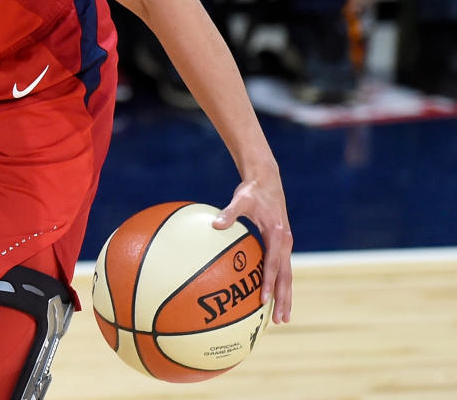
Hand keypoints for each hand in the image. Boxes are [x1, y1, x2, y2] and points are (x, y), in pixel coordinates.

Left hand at [213, 173, 293, 323]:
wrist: (266, 180)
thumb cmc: (251, 191)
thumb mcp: (240, 199)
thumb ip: (229, 213)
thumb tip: (215, 225)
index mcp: (277, 234)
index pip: (273, 264)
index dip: (268, 283)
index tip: (263, 301)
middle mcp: (285, 242)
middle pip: (286, 277)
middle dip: (283, 299)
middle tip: (280, 321)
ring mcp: (286, 244)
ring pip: (287, 276)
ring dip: (286, 296)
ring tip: (282, 318)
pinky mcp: (282, 244)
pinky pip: (282, 268)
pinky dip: (280, 284)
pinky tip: (273, 297)